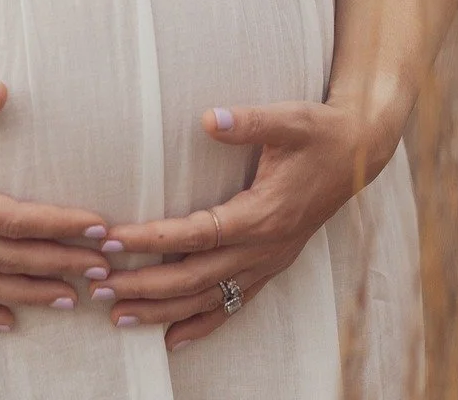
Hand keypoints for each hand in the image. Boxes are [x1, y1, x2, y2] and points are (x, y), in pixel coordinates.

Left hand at [91, 99, 400, 349]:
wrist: (360, 153)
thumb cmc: (320, 132)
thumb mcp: (290, 119)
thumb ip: (249, 121)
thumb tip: (209, 118)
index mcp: (263, 214)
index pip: (196, 234)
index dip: (153, 240)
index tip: (113, 241)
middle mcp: (264, 248)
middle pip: (195, 277)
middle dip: (144, 285)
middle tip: (98, 286)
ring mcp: (268, 262)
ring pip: (209, 299)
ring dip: (162, 311)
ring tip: (118, 315)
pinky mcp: (271, 266)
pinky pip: (234, 305)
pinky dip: (201, 324)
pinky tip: (172, 339)